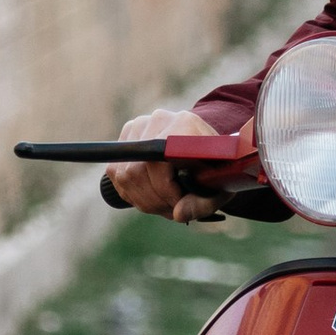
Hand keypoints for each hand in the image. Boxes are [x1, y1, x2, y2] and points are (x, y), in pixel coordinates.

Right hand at [108, 107, 225, 221]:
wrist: (207, 146)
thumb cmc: (216, 168)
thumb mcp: (219, 188)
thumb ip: (201, 203)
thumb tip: (178, 215)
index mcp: (185, 125)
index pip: (159, 161)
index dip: (165, 190)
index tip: (179, 203)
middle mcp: (159, 120)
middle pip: (138, 170)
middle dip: (154, 200)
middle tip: (172, 211)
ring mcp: (139, 126)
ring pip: (125, 174)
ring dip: (143, 200)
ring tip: (164, 205)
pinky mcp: (126, 136)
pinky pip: (116, 173)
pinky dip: (132, 193)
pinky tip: (151, 196)